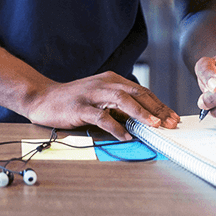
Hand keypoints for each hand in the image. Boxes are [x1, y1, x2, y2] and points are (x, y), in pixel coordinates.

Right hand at [25, 71, 179, 139]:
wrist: (43, 98)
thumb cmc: (73, 100)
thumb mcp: (100, 98)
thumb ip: (119, 105)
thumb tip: (143, 120)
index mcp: (111, 79)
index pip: (141, 91)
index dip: (158, 104)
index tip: (172, 118)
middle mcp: (104, 83)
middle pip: (136, 93)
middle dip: (156, 108)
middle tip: (170, 123)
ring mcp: (92, 94)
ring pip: (122, 100)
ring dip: (140, 113)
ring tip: (153, 125)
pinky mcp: (80, 107)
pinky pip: (101, 116)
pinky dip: (115, 127)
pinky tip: (125, 136)